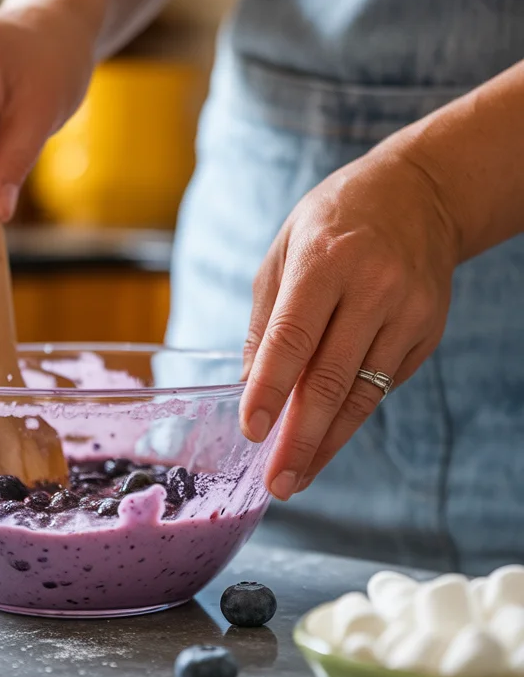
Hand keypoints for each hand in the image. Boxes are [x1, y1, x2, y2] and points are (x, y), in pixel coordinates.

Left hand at [239, 138, 459, 500]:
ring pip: (361, 395)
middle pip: (331, 379)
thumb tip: (250, 383)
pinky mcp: (426, 333)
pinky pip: (381, 387)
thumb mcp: (285, 249)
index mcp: (325, 261)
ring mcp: (407, 314)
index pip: (292, 337)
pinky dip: (350, 418)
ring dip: (326, 444)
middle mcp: (372, 289)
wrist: (420, 194)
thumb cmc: (336, 220)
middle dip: (300, 439)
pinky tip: (326, 440)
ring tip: (296, 478)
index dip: (270, 387)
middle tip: (277, 482)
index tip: (252, 431)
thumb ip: (266, 317)